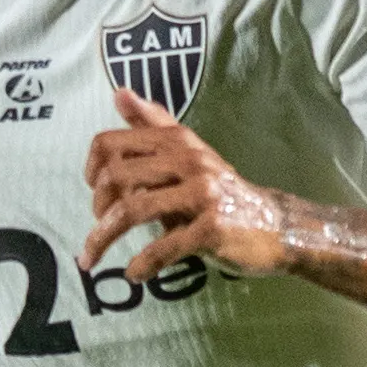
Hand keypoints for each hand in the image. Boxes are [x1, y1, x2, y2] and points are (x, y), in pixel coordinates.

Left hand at [80, 86, 291, 284]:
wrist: (274, 224)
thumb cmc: (220, 192)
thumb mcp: (188, 152)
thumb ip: (153, 126)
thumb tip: (118, 93)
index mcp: (177, 141)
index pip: (112, 144)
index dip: (92, 170)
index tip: (93, 192)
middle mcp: (188, 160)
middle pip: (117, 177)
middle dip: (97, 208)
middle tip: (99, 228)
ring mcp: (202, 193)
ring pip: (133, 211)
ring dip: (103, 239)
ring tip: (92, 258)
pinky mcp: (212, 227)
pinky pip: (163, 246)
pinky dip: (142, 264)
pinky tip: (135, 273)